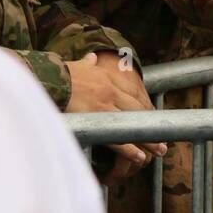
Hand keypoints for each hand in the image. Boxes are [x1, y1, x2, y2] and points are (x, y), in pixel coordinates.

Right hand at [65, 52, 166, 180]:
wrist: (47, 78)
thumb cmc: (60, 74)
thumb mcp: (79, 65)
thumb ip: (88, 63)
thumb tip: (92, 57)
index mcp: (109, 80)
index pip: (134, 96)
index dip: (145, 110)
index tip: (154, 118)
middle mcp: (111, 92)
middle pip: (138, 111)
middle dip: (152, 125)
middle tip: (164, 136)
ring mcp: (105, 106)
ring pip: (132, 125)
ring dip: (148, 139)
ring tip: (160, 149)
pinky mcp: (95, 119)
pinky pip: (116, 137)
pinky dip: (129, 148)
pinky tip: (139, 156)